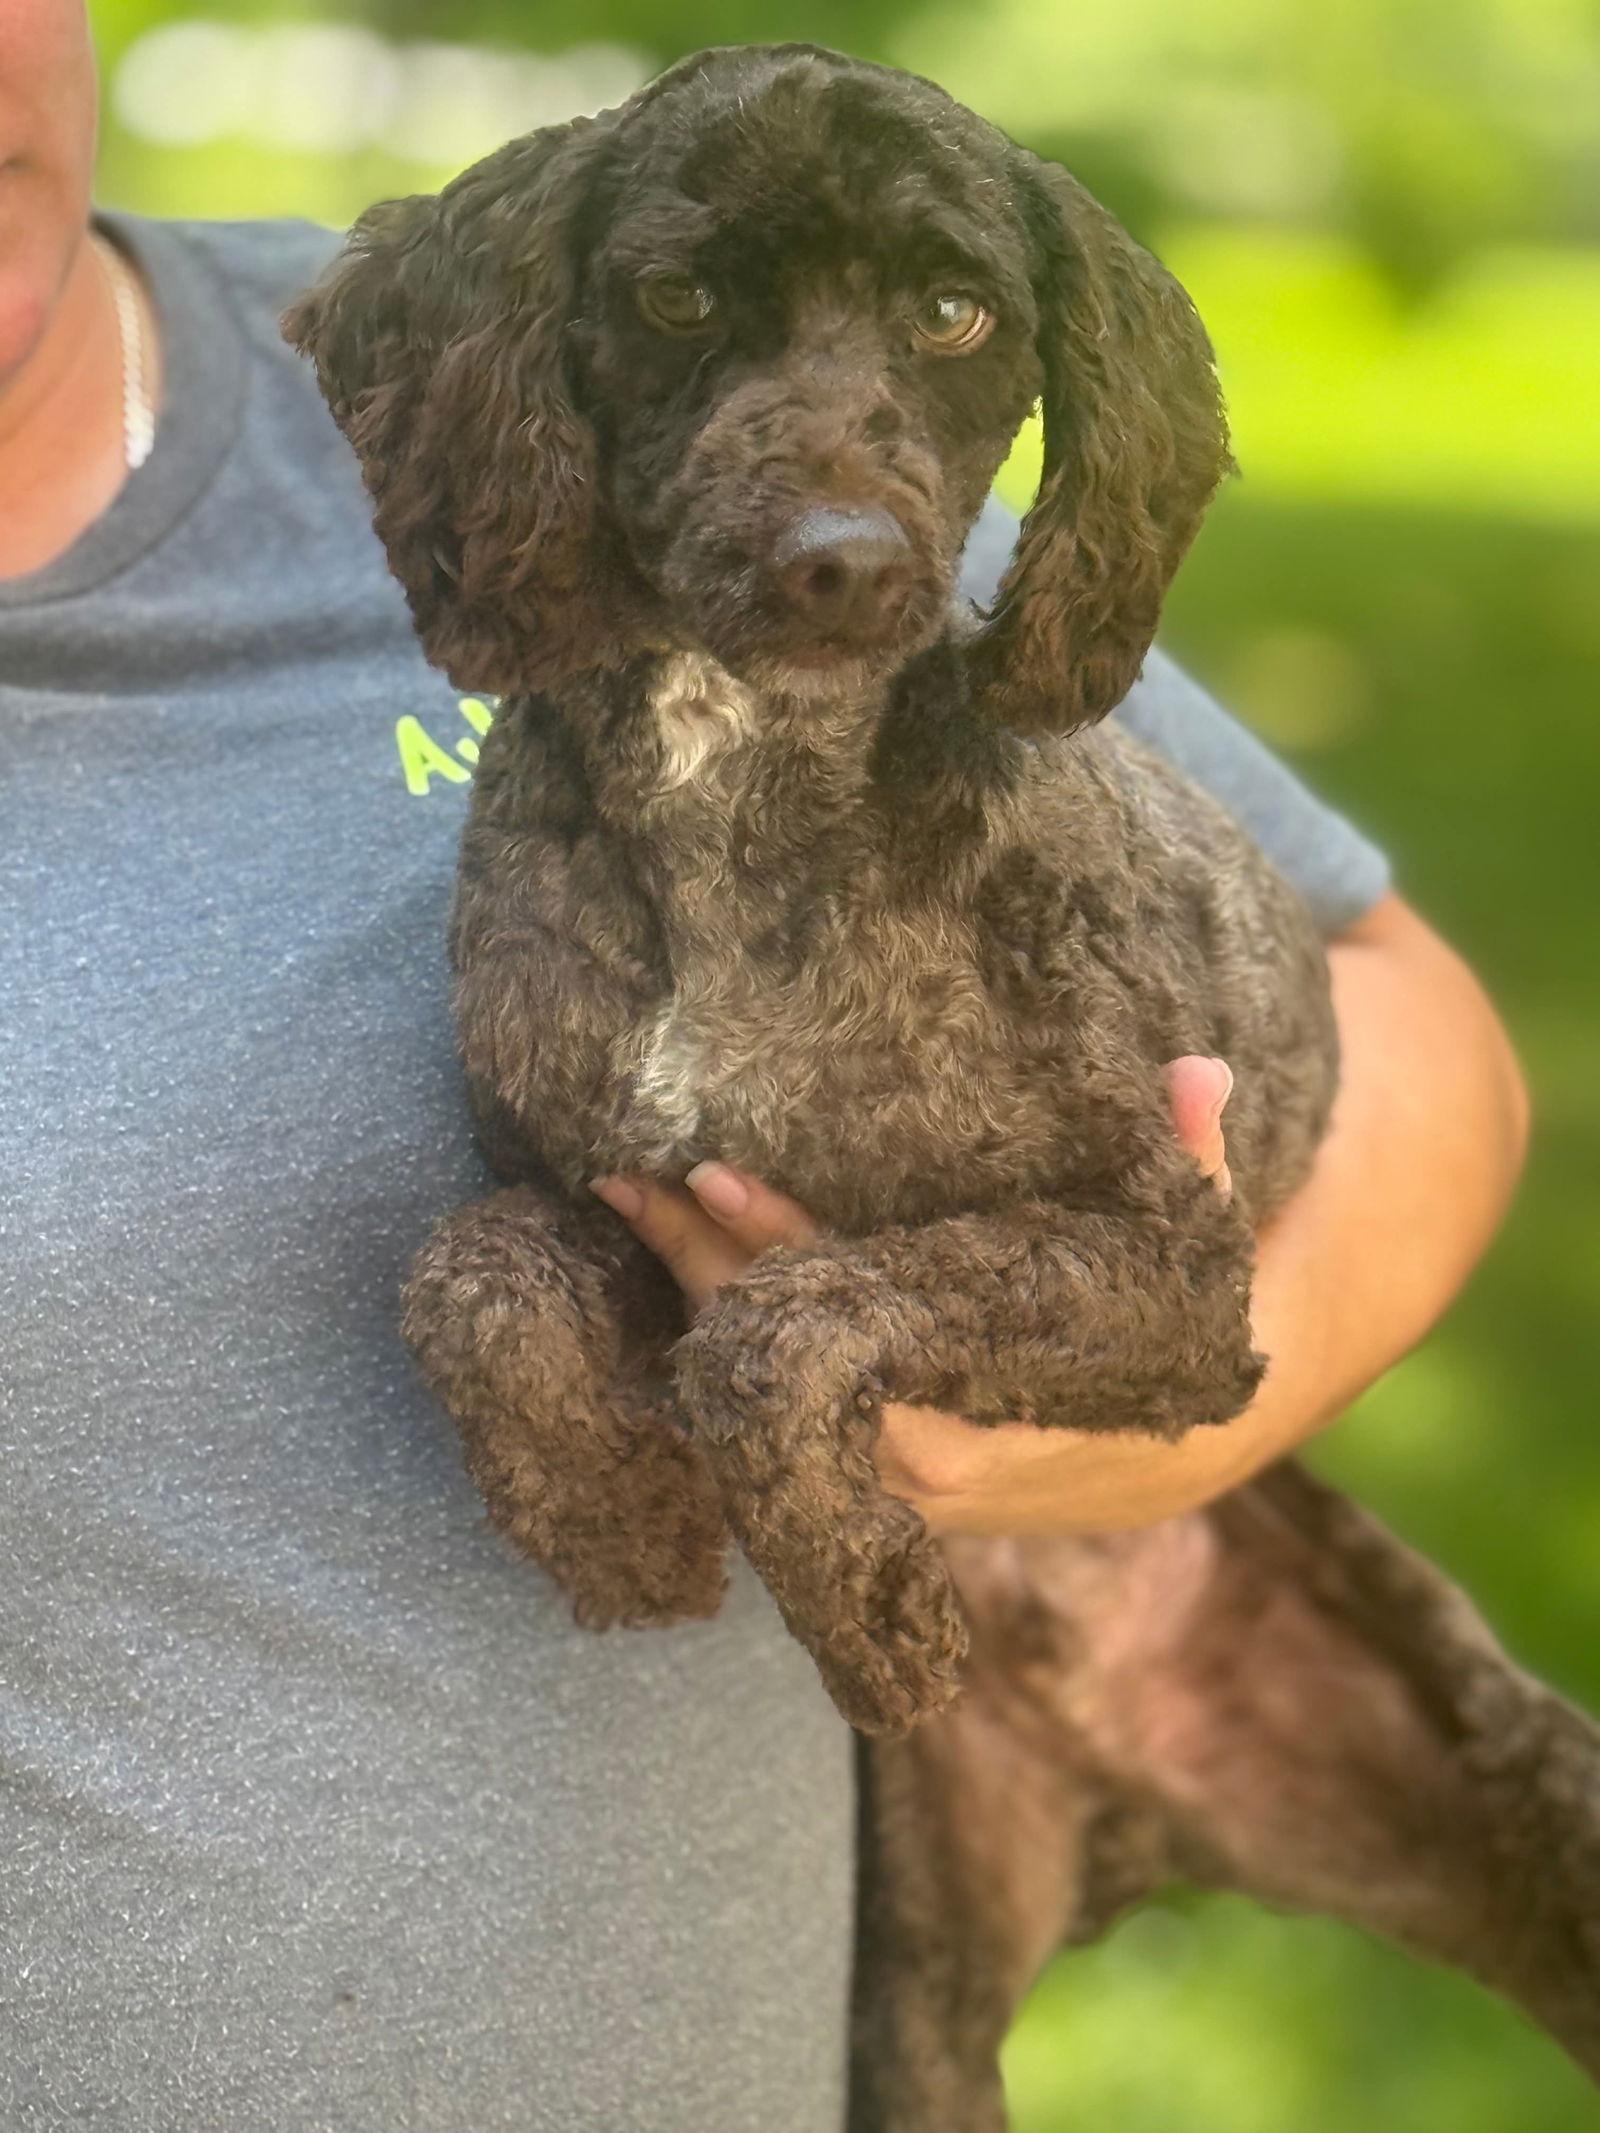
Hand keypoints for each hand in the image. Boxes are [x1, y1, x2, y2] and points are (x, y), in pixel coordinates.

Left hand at [589, 1055, 1234, 1528]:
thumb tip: (1202, 1074)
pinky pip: (758, 1395)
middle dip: (701, 1261)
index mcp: (980, 1410)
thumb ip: (1191, 1167)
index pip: (857, 1318)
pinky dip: (710, 1326)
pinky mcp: (847, 1467)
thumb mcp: (1185, 1259)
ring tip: (621, 1199)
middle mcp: (908, 1462)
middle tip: (630, 1176)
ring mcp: (868, 1473)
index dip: (783, 1246)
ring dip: (688, 1288)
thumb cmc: (1154, 1339)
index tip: (719, 1176)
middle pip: (780, 1354)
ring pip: (755, 1382)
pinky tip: (659, 1254)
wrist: (1155, 1458)